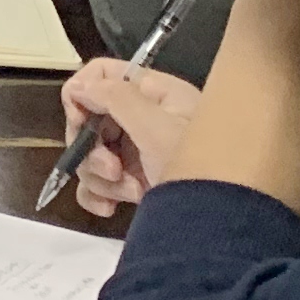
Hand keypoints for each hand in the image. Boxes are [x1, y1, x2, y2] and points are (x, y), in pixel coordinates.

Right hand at [58, 58, 202, 219]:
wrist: (222, 226)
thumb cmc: (200, 170)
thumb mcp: (158, 129)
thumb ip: (116, 99)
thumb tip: (78, 86)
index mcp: (156, 94)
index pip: (103, 73)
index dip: (82, 93)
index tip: (80, 121)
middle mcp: (145, 119)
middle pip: (91, 118)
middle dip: (94, 148)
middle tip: (112, 169)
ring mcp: (138, 153)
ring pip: (90, 154)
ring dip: (101, 177)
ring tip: (131, 191)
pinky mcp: (133, 183)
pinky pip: (96, 183)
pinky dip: (97, 194)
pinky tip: (110, 208)